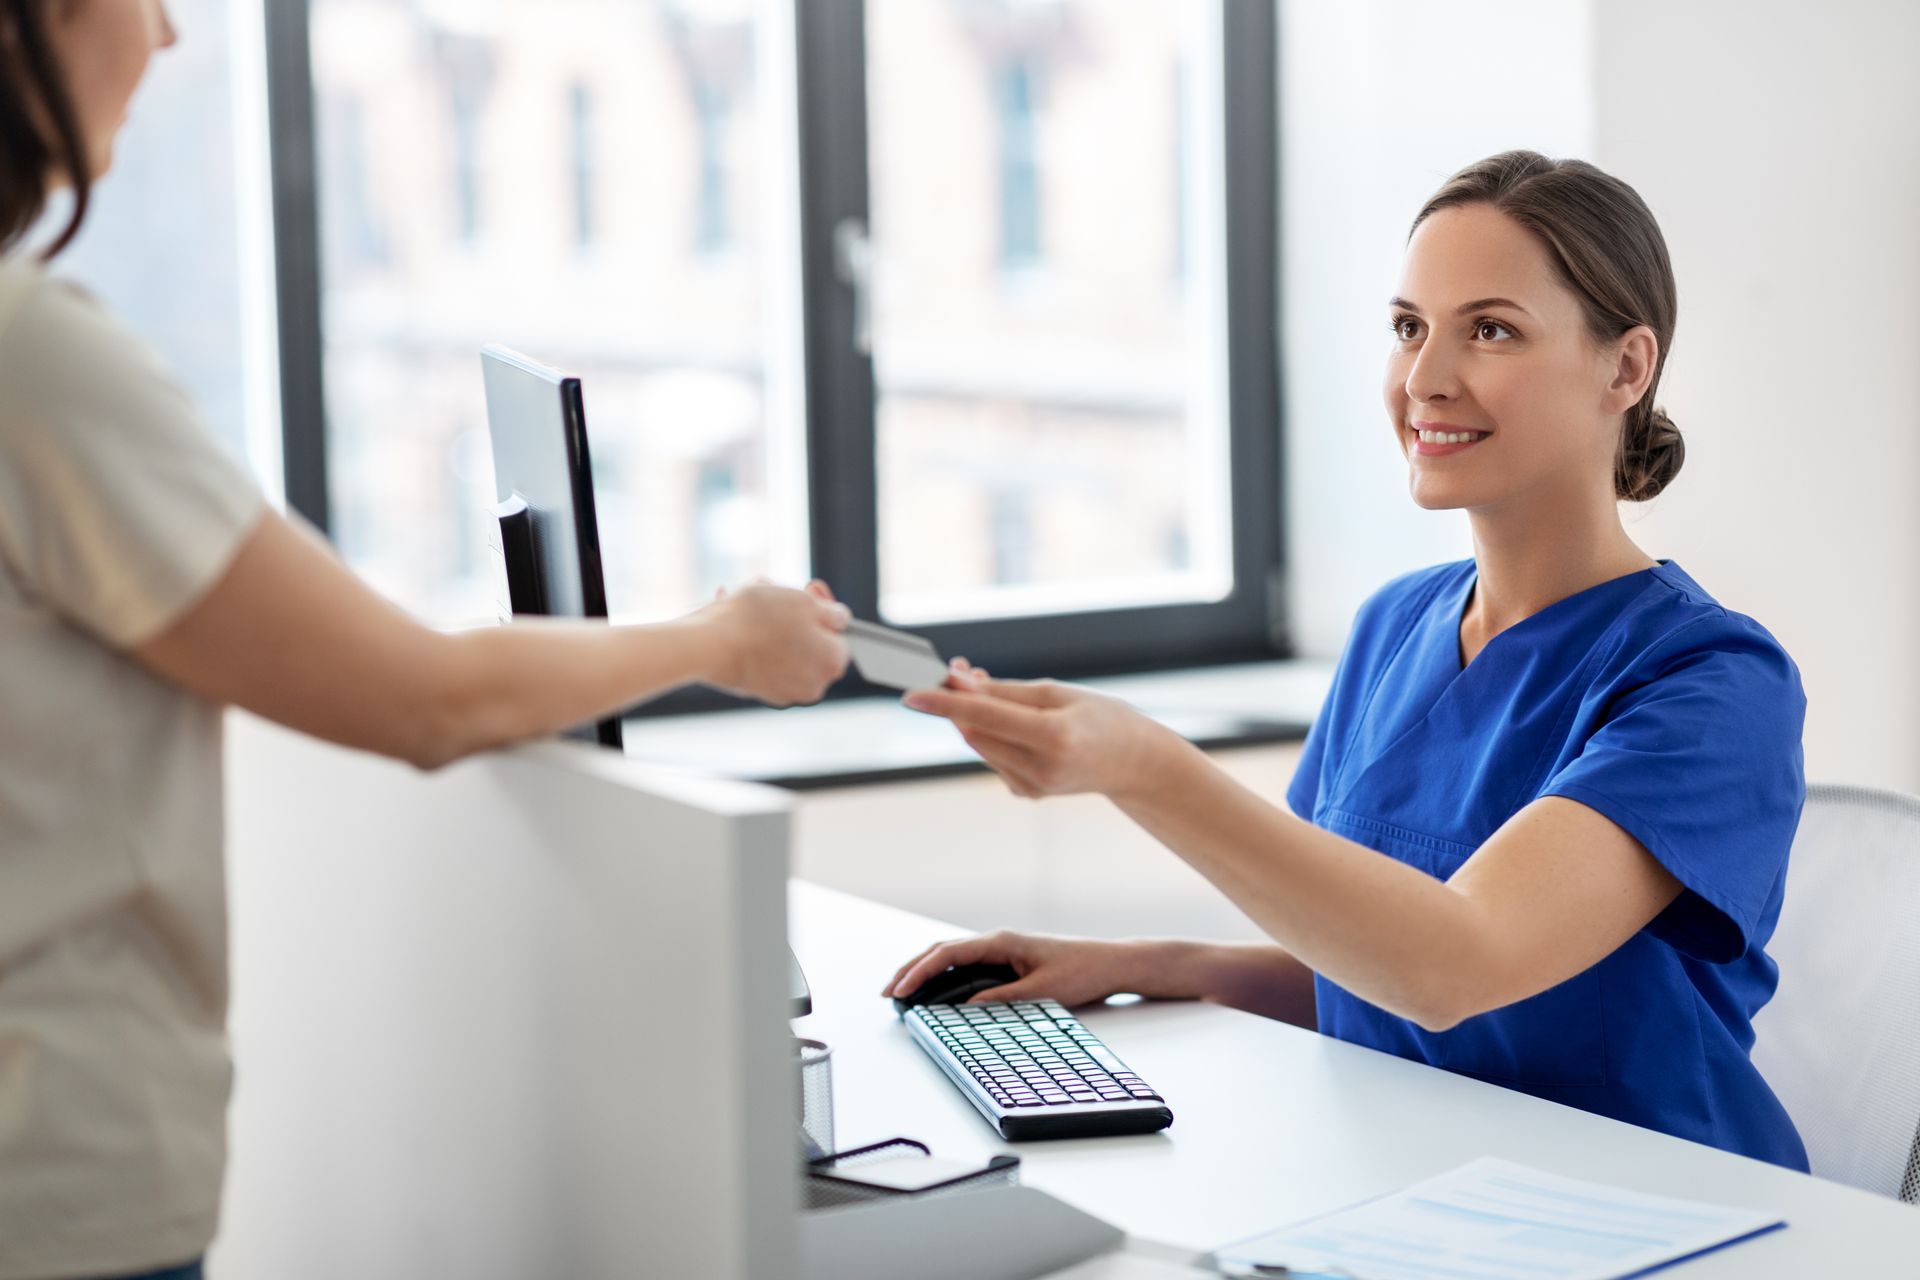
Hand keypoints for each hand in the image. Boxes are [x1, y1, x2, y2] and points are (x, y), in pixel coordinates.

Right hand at [696, 580, 849, 706]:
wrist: (707, 645)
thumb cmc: (758, 620)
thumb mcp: (804, 601)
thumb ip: (831, 611)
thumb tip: (839, 618)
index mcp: (832, 662)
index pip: (839, 633)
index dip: (824, 608)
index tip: (807, 589)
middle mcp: (812, 685)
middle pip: (810, 640)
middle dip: (792, 613)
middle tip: (773, 589)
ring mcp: (783, 691)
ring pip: (783, 647)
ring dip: (769, 621)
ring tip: (747, 597)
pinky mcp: (755, 691)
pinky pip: (760, 658)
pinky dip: (751, 638)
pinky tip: (733, 614)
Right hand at [883, 929, 1163, 1007]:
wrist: (1111, 964)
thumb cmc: (1082, 971)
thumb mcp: (1041, 992)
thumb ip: (1001, 1000)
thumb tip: (965, 1009)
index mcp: (1001, 942)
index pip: (948, 953)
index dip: (919, 971)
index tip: (899, 989)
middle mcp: (998, 942)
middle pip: (943, 951)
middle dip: (912, 970)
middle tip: (887, 991)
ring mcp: (1002, 950)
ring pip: (952, 957)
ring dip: (925, 972)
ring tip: (902, 992)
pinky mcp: (1008, 962)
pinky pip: (966, 966)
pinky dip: (944, 976)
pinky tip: (936, 991)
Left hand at [902, 660, 1180, 799]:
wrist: (1135, 764)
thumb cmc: (1101, 718)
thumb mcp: (1058, 693)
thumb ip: (1005, 691)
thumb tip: (959, 684)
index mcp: (1053, 738)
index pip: (985, 717)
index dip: (945, 704)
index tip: (911, 693)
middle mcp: (1039, 769)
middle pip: (975, 731)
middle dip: (958, 701)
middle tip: (958, 669)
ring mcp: (1031, 787)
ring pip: (979, 744)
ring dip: (972, 716)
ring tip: (989, 689)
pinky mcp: (1026, 793)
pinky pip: (993, 757)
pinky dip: (991, 735)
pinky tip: (1012, 724)